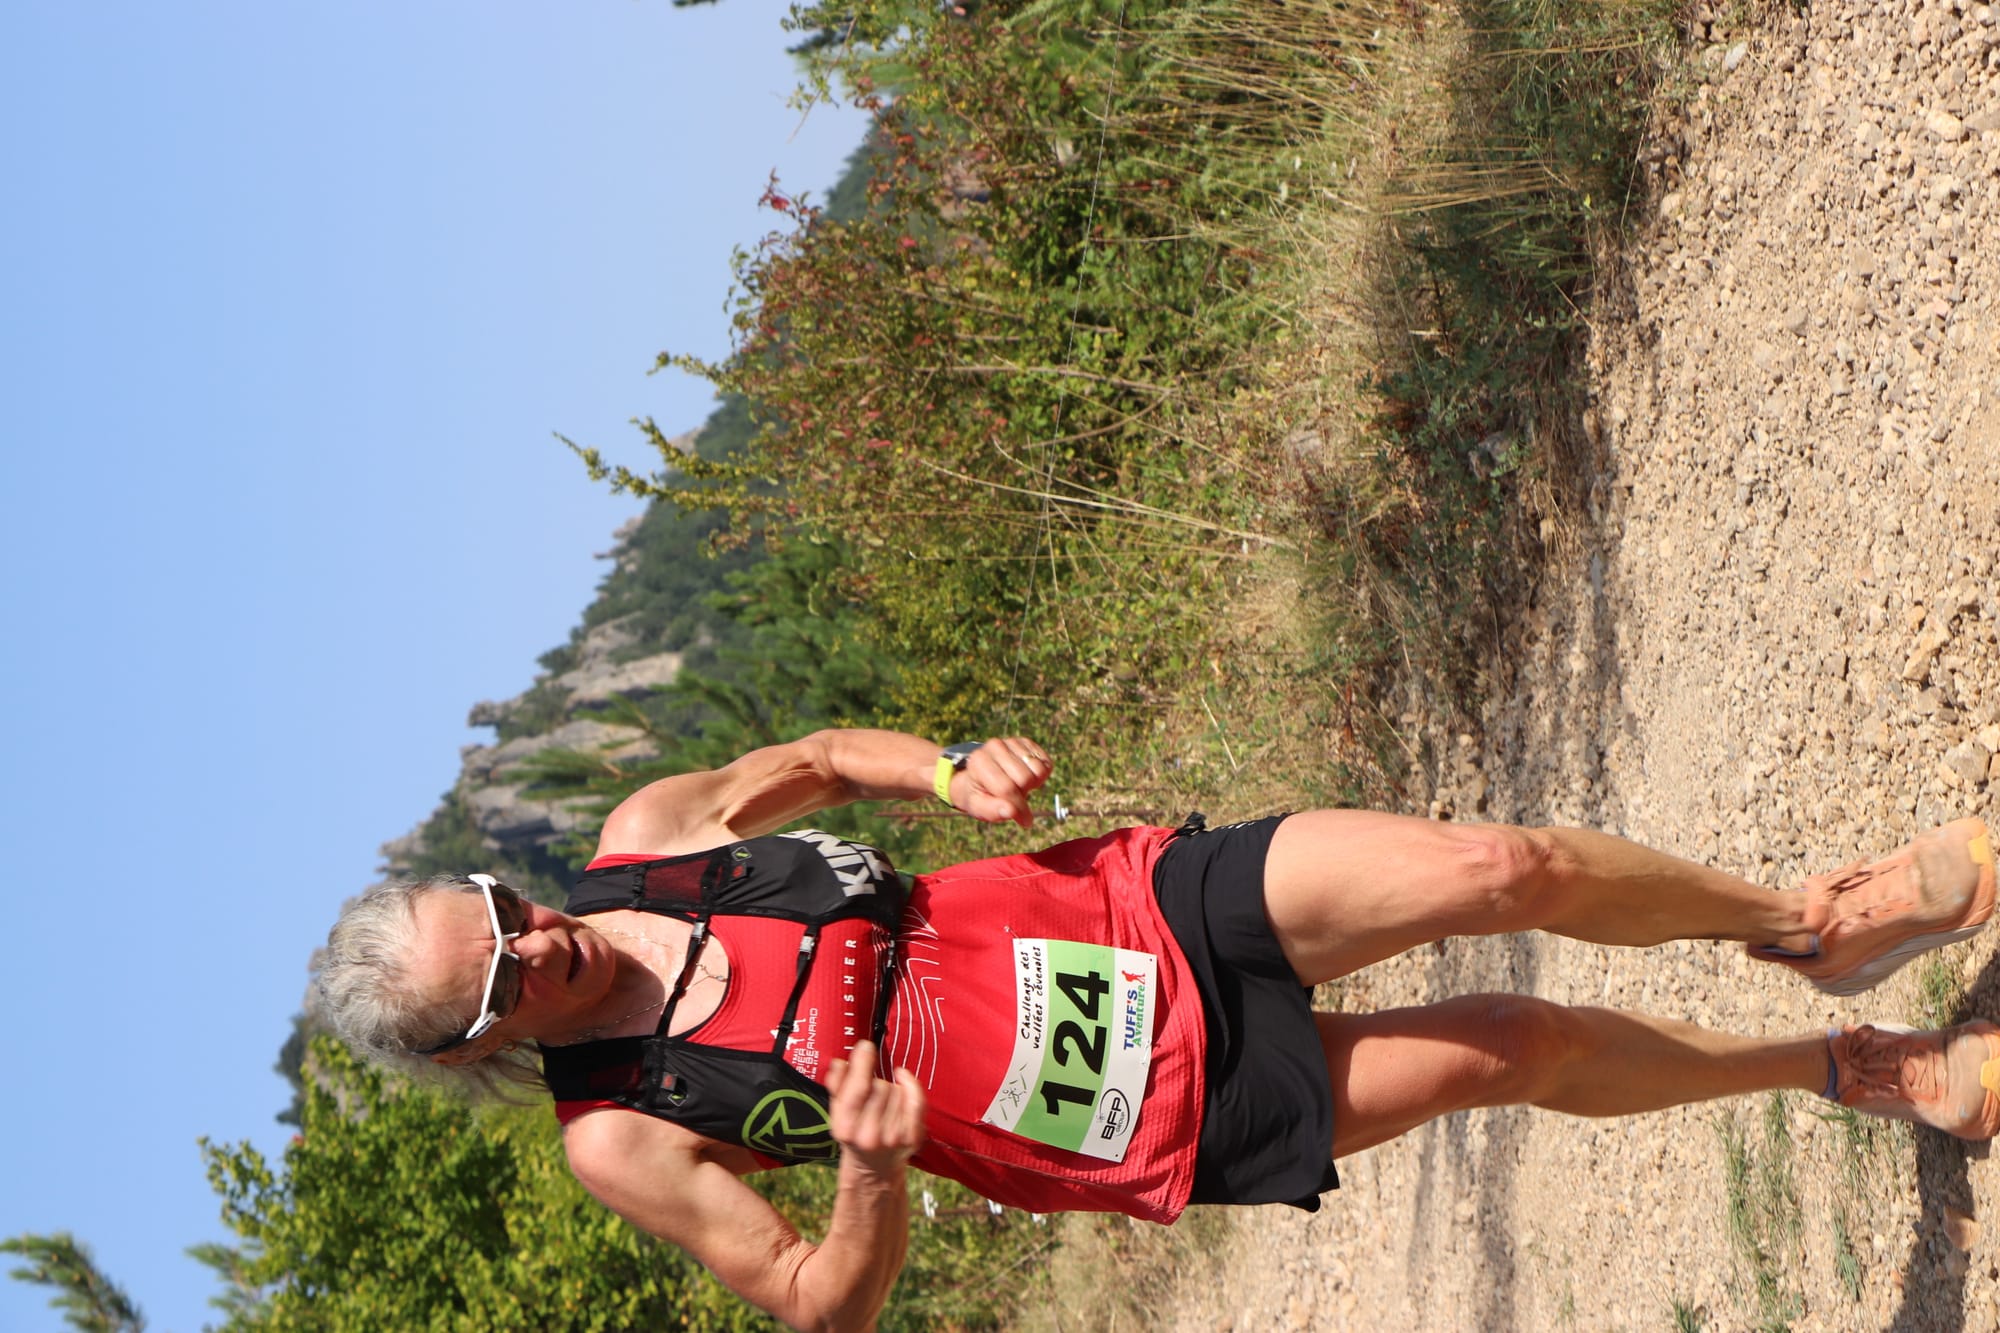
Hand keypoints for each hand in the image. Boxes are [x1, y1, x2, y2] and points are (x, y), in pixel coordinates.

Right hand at [827, 1040, 926, 1174]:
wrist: (874, 1169)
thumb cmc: (854, 1133)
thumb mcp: (837, 1113)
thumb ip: (836, 1085)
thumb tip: (841, 1062)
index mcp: (845, 1128)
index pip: (857, 1089)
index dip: (862, 1063)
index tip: (865, 1046)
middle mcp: (869, 1135)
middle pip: (879, 1086)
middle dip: (874, 1080)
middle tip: (871, 1087)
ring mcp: (893, 1137)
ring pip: (896, 1090)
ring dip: (890, 1087)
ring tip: (883, 1100)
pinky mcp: (912, 1138)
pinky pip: (916, 1100)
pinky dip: (911, 1084)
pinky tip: (903, 1079)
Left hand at [950, 736, 1052, 827]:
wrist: (979, 775)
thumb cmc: (980, 794)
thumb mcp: (979, 807)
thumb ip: (993, 811)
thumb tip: (1011, 811)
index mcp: (978, 762)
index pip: (1007, 788)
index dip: (1019, 808)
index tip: (1025, 821)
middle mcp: (994, 746)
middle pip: (1025, 778)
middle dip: (1023, 793)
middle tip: (1014, 795)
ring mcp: (1011, 742)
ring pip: (1038, 770)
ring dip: (1033, 784)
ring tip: (1018, 785)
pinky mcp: (1026, 742)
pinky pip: (1046, 764)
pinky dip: (1041, 776)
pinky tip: (1027, 776)